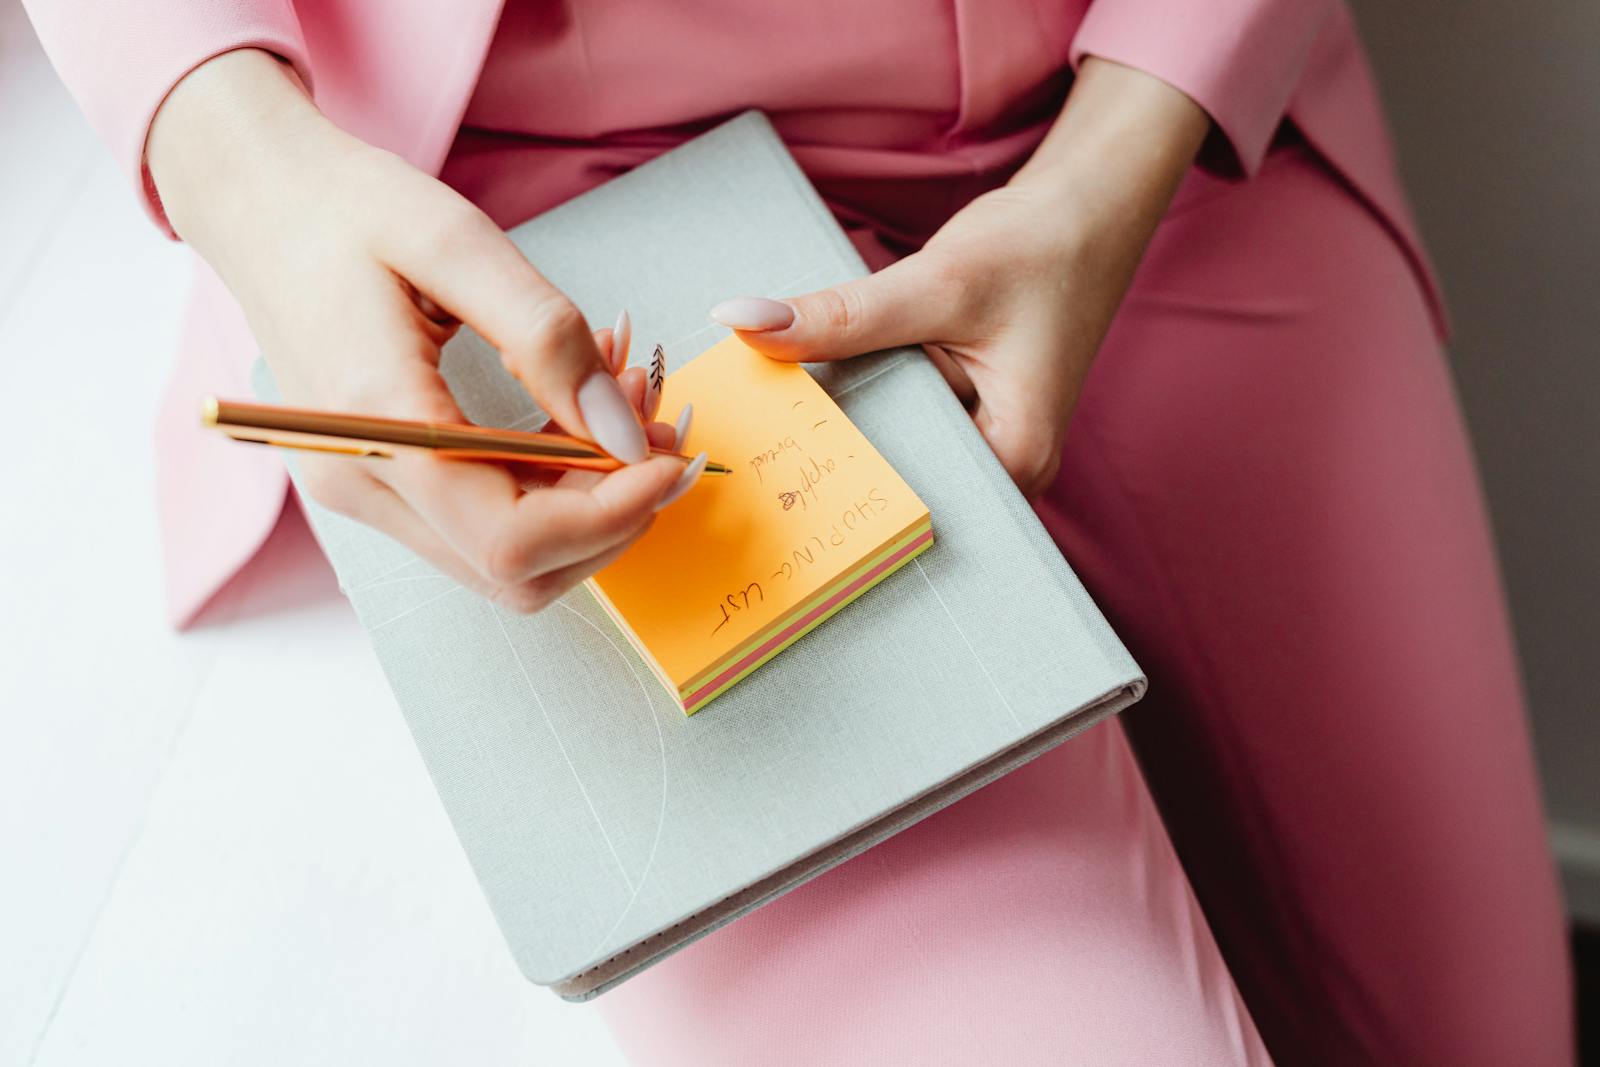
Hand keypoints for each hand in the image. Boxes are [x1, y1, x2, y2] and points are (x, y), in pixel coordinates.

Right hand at [148, 50, 701, 611]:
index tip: (670, 459)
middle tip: (659, 422)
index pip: (511, 542)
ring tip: (625, 400)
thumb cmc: (344, 207)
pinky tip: (580, 407)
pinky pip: (485, 516)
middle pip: (517, 571)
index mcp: (374, 425)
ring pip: (508, 557)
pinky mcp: (381, 480)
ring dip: (588, 499)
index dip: (610, 517)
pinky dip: (552, 481)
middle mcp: (362, 483)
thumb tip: (623, 433)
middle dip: (610, 511)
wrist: (256, 198)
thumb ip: (546, 339)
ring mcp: (366, 490)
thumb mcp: (456, 241)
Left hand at [711, 58, 1209, 497]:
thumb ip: (842, 315)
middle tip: (756, 436)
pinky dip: (867, 399)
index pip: (906, 497)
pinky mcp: (969, 416)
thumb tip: (743, 323)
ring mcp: (989, 445)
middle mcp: (1007, 470)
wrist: (1084, 213)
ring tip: (779, 408)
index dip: (835, 481)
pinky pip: (903, 422)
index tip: (763, 466)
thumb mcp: (936, 283)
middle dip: (833, 453)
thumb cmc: (1038, 249)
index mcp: (1015, 459)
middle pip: (897, 480)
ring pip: (896, 449)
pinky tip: (824, 382)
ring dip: (848, 422)